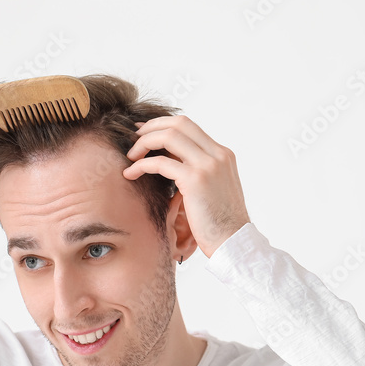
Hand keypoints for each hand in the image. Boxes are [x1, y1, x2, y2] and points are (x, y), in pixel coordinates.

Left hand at [123, 115, 250, 258]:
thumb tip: (173, 164)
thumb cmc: (220, 223)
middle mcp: (217, 154)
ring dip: (143, 143)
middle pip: (178, 123)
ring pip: (168, 136)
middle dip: (151, 128)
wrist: (234, 242)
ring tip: (130, 157)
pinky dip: (141, 165)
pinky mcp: (195, 179)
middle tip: (133, 139)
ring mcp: (208, 165)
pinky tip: (131, 174)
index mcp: (223, 155)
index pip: (189, 126)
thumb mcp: (213, 189)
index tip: (145, 133)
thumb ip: (198, 172)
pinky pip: (160, 163)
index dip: (163, 126)